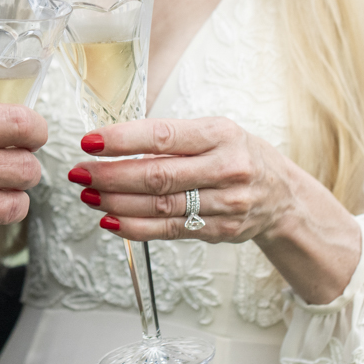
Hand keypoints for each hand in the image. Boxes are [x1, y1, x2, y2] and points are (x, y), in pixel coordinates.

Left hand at [67, 117, 297, 243]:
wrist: (283, 196)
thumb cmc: (237, 155)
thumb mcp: (213, 132)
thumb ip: (171, 139)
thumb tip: (112, 142)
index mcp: (220, 134)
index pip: (164, 136)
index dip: (123, 140)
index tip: (90, 141)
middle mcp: (226, 168)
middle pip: (158, 176)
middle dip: (111, 175)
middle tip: (81, 172)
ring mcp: (225, 203)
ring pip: (160, 206)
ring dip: (116, 202)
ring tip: (88, 195)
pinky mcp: (219, 231)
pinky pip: (169, 231)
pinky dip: (135, 227)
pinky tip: (110, 220)